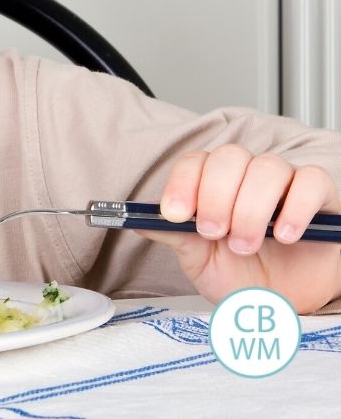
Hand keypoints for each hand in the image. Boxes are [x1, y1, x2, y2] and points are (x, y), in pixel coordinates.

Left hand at [137, 145, 340, 313]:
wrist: (286, 303)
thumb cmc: (241, 277)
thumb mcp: (200, 261)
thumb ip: (175, 236)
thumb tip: (140, 221)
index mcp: (213, 184)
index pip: (194, 162)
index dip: (183, 184)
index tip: (175, 215)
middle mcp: (247, 176)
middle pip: (229, 157)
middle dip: (216, 197)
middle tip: (213, 233)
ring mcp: (285, 182)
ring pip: (267, 167)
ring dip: (251, 208)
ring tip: (246, 245)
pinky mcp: (320, 196)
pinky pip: (312, 181)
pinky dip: (296, 206)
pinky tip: (285, 235)